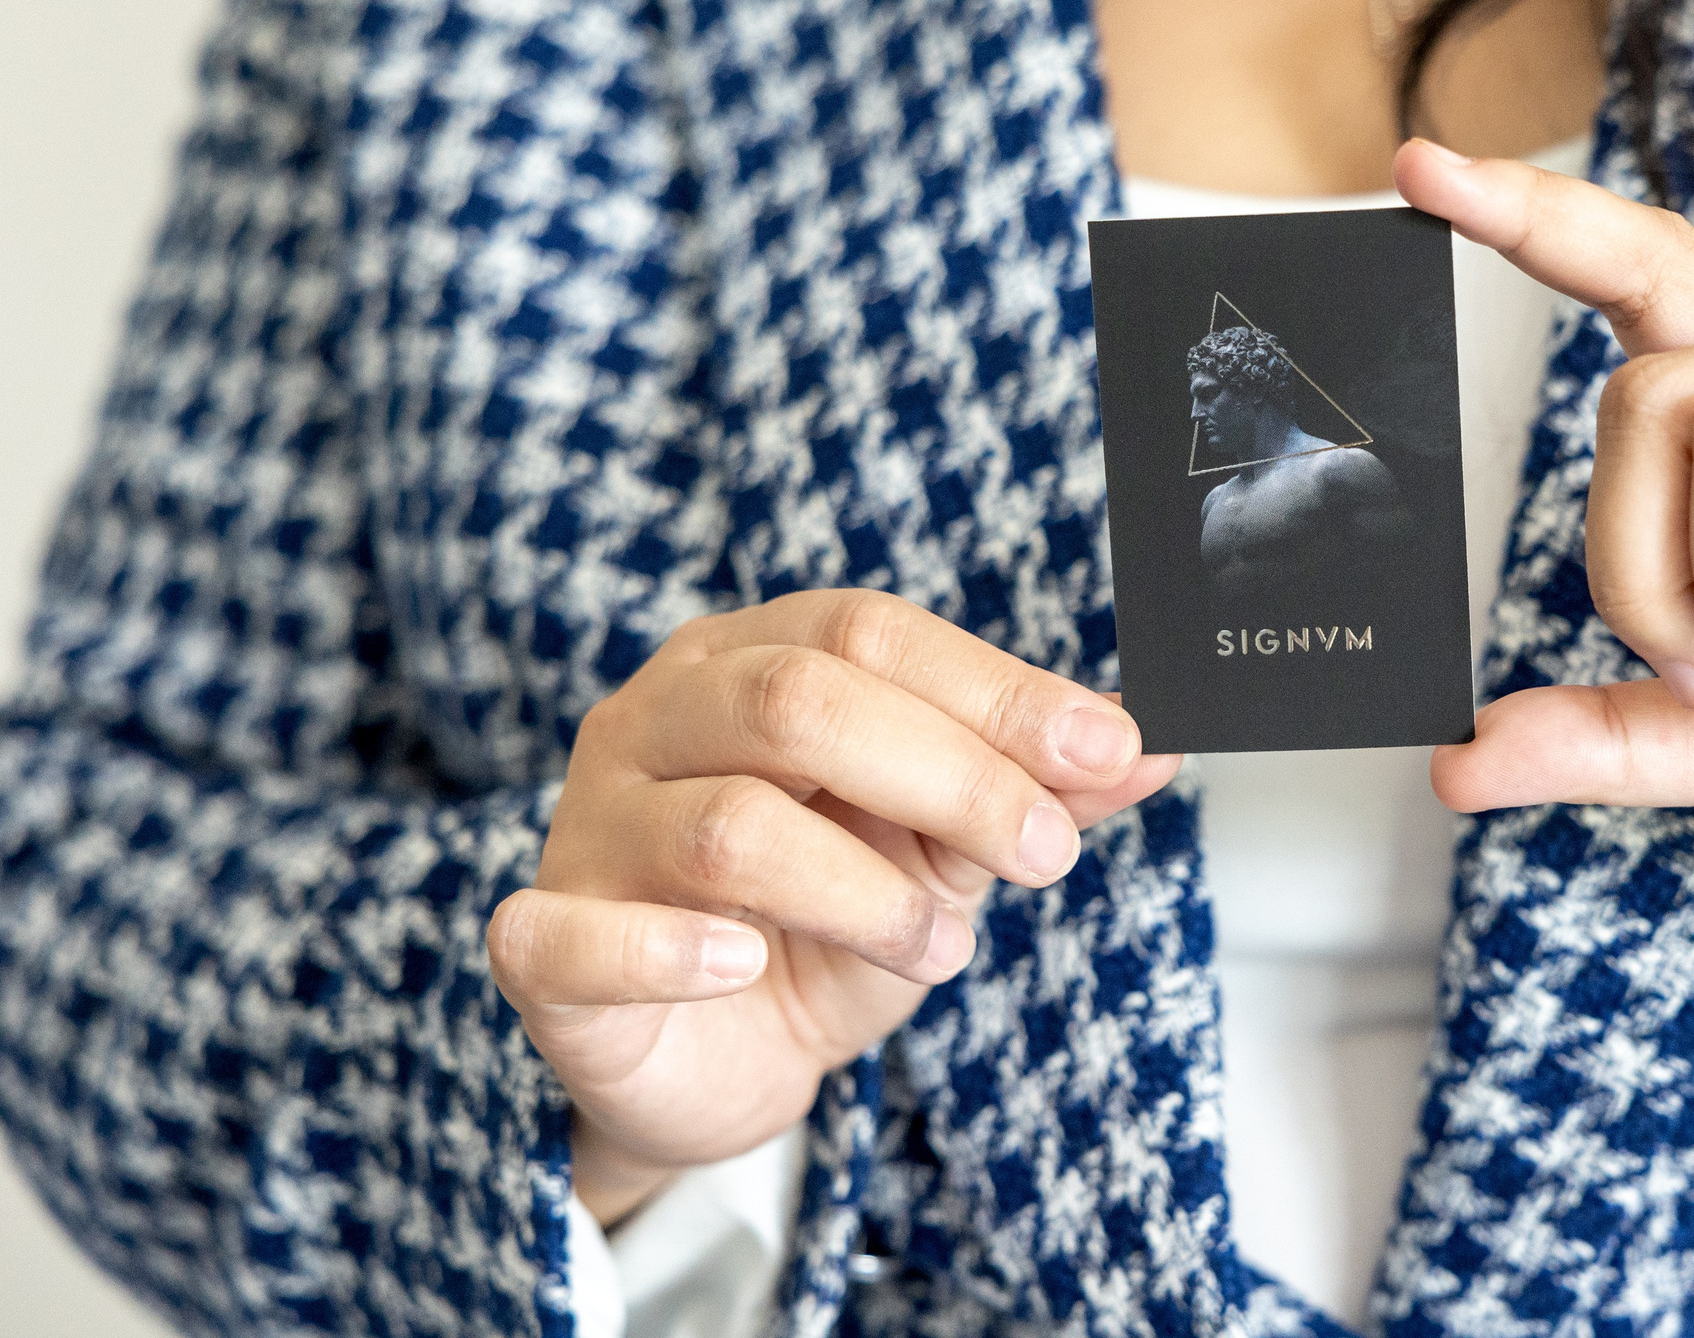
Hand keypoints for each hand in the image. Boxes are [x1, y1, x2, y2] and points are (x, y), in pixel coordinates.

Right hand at [486, 591, 1179, 1223]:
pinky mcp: (542, 947)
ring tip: (939, 947)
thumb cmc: (826, 928)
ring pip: (728, 826)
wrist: (720, 1062)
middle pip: (800, 703)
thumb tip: (1151, 746)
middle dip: (951, 777)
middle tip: (1044, 857)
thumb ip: (1035, 793)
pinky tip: (743, 963)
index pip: (870, 631)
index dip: (995, 691)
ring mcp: (589, 828)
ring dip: (864, 892)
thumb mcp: (946, 854)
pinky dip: (671, 950)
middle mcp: (656, 720)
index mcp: (750, 660)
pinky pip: (575, 937)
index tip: (1101, 751)